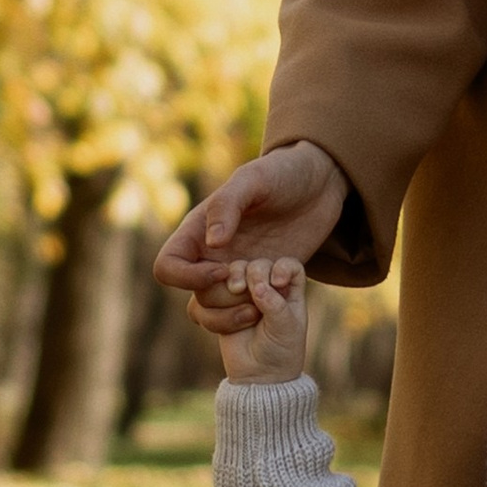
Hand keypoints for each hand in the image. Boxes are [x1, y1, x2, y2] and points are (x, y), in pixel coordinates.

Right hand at [154, 139, 347, 335]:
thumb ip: (227, 205)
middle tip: (255, 285)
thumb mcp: (254, 179)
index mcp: (198, 231)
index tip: (224, 270)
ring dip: (240, 311)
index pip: (168, 268)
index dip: (189, 278)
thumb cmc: (281, 174)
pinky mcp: (262, 283)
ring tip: (269, 294)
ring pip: (217, 312)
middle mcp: (211, 256)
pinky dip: (259, 313)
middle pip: (197, 297)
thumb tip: (212, 243)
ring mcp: (236, 272)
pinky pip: (245, 312)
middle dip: (225, 298)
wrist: (318, 184)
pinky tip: (282, 294)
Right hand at [215, 258, 309, 384]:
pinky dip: (215, 309)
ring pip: (228, 273)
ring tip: (246, 317)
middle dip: (252, 275)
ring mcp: (241, 293)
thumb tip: (256, 286)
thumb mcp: (286, 328)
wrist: (258, 376)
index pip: (287, 263)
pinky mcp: (219, 304)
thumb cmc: (280, 351)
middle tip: (249, 293)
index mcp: (288, 288)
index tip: (278, 283)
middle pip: (255, 263)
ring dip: (231, 293)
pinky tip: (227, 327)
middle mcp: (265, 285)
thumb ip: (274, 304)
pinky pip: (207, 293)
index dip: (281, 267)